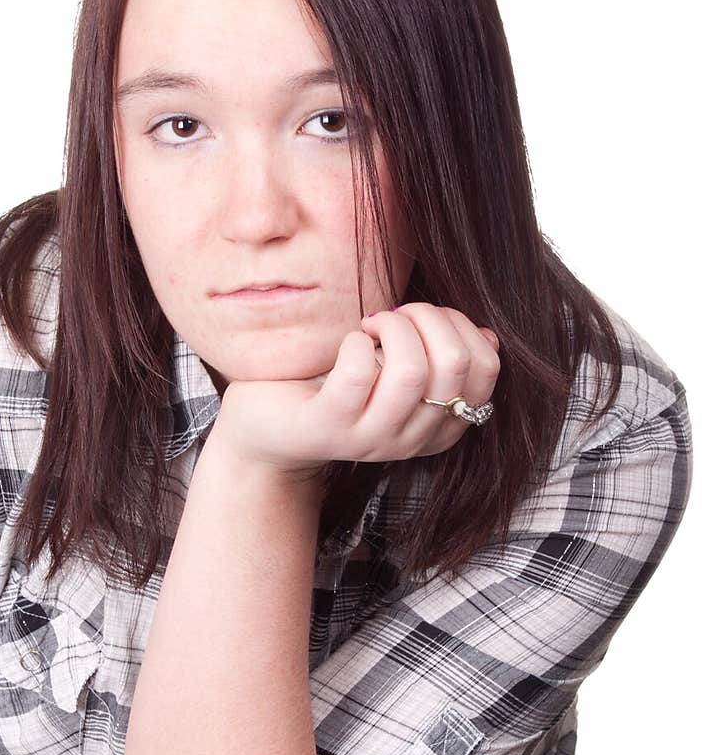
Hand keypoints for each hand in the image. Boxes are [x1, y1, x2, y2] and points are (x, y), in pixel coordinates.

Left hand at [213, 303, 500, 477]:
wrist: (268, 429)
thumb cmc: (336, 385)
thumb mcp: (397, 370)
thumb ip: (440, 357)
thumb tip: (486, 337)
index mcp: (441, 425)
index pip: (486, 370)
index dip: (463, 326)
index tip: (426, 318)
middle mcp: (413, 439)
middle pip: (455, 364)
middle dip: (427, 317)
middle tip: (392, 315)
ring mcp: (371, 438)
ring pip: (412, 371)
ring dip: (392, 327)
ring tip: (369, 326)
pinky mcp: (329, 428)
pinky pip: (359, 373)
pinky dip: (357, 342)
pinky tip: (348, 343)